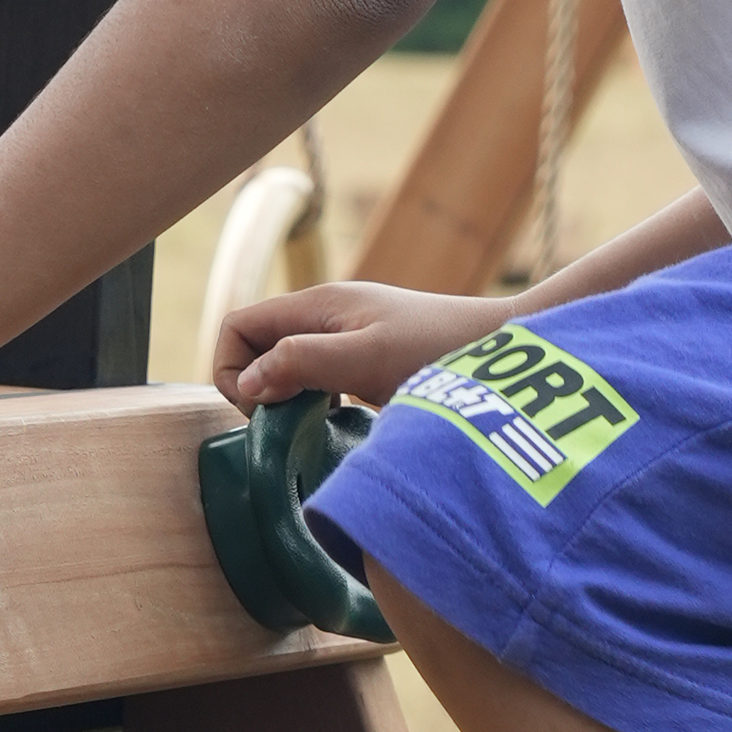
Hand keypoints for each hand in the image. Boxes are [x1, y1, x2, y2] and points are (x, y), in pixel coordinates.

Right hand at [214, 282, 510, 412]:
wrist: (500, 345)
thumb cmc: (436, 350)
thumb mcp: (364, 358)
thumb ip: (301, 363)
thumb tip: (247, 383)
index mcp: (317, 305)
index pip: (237, 326)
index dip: (231, 369)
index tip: (264, 410)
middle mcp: (325, 313)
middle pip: (256, 344)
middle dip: (255, 385)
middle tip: (285, 424)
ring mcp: (347, 333)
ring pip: (285, 361)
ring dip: (284, 395)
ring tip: (310, 426)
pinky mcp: (367, 355)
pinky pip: (316, 375)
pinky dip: (312, 399)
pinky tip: (337, 421)